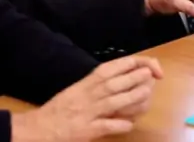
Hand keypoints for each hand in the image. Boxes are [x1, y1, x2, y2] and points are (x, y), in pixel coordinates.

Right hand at [10, 56, 162, 141]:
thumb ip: (104, 81)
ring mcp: (89, 111)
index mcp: (90, 80)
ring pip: (115, 101)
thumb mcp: (83, 86)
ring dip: (134, 98)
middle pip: (118, 82)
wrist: (41, 127)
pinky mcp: (87, 129)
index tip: (152, 69)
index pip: (117, 65)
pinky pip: (107, 125)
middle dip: (138, 78)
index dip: (138, 64)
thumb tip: (132, 76)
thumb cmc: (64, 106)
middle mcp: (90, 93)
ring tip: (147, 95)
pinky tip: (130, 124)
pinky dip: (120, 124)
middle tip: (152, 78)